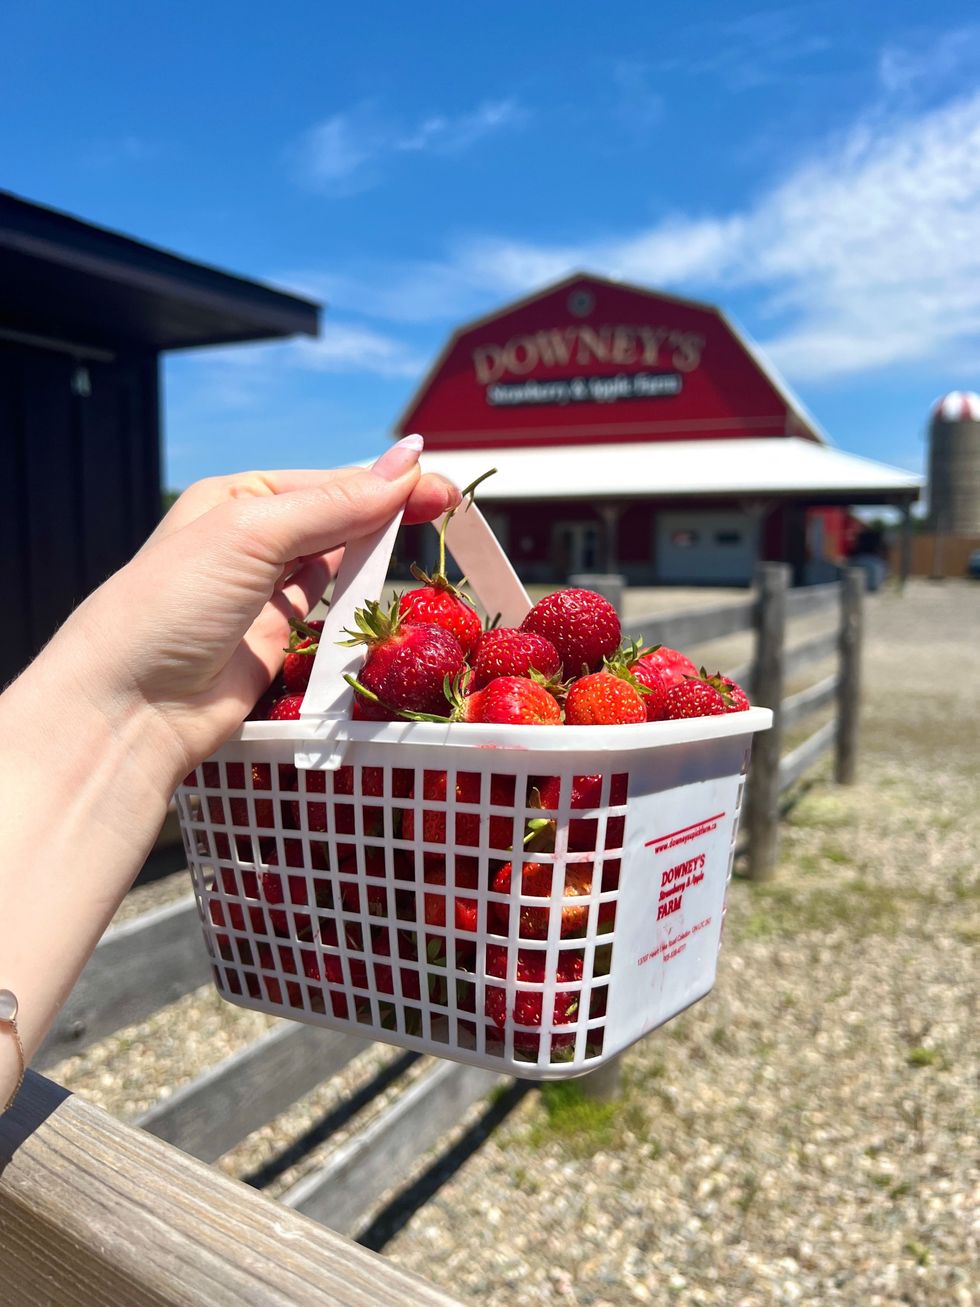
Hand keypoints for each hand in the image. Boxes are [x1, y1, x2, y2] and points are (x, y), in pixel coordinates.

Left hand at [42, 438, 456, 788]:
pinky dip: (361, 606)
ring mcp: (265, 594)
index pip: (330, 483)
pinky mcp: (277, 641)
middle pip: (339, 519)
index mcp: (238, 498)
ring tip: (425, 549)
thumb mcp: (253, 534)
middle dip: (390, 515)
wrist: (129, 707)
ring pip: (340, 564)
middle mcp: (251, 540)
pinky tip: (387, 596)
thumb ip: (336, 503)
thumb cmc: (171, 605)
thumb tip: (408, 460)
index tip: (443, 490)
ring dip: (378, 557)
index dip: (387, 484)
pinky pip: (331, 613)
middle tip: (449, 512)